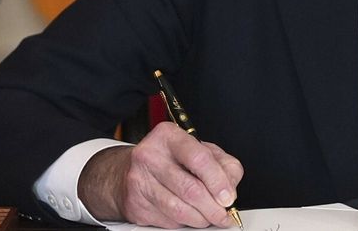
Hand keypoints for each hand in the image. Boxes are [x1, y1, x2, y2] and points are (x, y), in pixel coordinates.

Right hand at [77, 121, 243, 227]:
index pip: (199, 159)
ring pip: (179, 210)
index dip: (218, 182)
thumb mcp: (199, 150)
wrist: (128, 172)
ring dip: (201, 219)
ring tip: (209, 217)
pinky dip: (184, 223)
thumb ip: (221, 164)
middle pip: (190, 189)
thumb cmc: (168, 159)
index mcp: (169, 136)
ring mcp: (140, 181)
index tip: (228, 197)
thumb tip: (230, 188)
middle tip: (223, 215)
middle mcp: (150, 156)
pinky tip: (188, 215)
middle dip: (213, 208)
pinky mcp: (135, 204)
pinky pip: (167, 221)